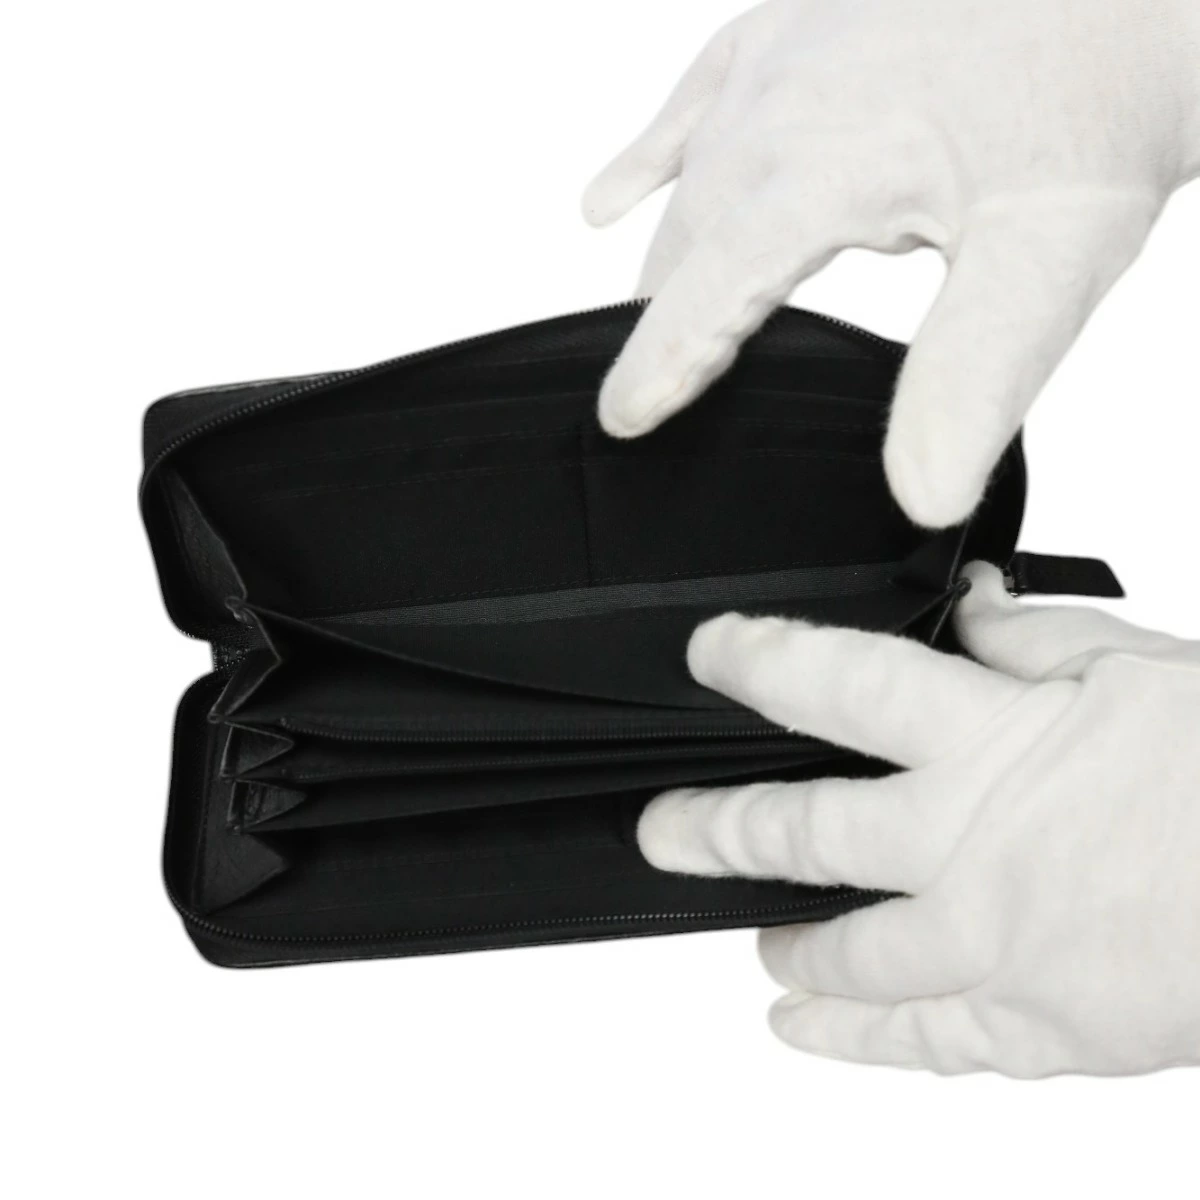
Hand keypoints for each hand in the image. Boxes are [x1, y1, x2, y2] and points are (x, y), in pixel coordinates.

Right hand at [584, 0, 1199, 527]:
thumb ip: (972, 376)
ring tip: (649, 321)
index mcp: (813, 169)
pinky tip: (609, 195)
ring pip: (687, 178)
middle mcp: (774, 105)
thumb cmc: (1112, 87)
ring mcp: (785, 49)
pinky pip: (698, 93)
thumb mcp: (1052, 255)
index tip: (622, 420)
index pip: (701, 295)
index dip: (659, 366)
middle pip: (684, 243)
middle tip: (661, 394)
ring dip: (668, 255)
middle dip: (666, 321)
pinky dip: (652, 153)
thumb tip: (920, 493)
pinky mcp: (805, 17)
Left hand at [637, 563, 1199, 1076]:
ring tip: (753, 942)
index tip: (710, 653)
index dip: (764, 663)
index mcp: (997, 744)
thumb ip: (1033, 639)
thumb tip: (964, 605)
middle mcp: (975, 849)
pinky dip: (856, 1039)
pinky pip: (926, 1042)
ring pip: (855, 955)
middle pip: (811, 836)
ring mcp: (1000, 949)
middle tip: (664, 832)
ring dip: (789, 946)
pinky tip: (800, 1030)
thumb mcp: (1139, 669)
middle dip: (722, 832)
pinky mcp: (1041, 1029)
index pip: (845, 685)